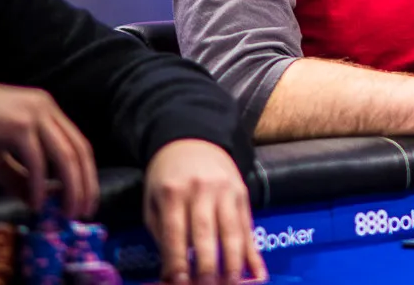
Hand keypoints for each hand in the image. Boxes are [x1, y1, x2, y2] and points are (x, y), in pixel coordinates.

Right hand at [0, 77, 98, 217]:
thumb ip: (19, 176)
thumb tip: (36, 201)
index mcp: (48, 111)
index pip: (79, 144)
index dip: (87, 174)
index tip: (87, 200)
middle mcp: (47, 109)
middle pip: (79, 150)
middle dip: (86, 184)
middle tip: (83, 212)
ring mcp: (35, 115)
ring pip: (66, 155)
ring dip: (71, 187)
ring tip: (67, 212)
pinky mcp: (18, 126)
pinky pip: (37, 161)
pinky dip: (39, 185)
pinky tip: (36, 203)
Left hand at [143, 139, 266, 284]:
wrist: (193, 142)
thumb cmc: (168, 178)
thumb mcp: (155, 201)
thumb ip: (163, 234)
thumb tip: (172, 274)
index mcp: (173, 192)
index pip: (176, 232)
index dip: (178, 260)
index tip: (180, 282)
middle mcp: (202, 190)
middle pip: (206, 233)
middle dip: (208, 266)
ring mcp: (226, 191)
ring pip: (232, 231)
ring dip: (233, 262)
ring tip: (231, 283)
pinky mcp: (243, 194)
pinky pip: (248, 227)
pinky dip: (253, 253)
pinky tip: (258, 272)